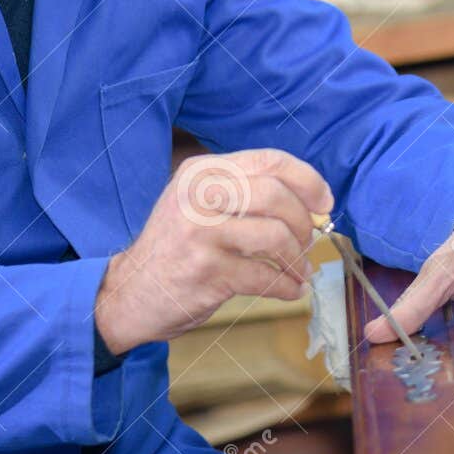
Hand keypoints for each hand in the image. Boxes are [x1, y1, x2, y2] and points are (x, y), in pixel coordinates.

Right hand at [95, 149, 332, 354]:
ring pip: (274, 235)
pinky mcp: (206, 272)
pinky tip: (288, 290)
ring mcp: (201, 234)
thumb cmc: (176, 248)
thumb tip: (309, 201)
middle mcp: (199, 196)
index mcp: (203, 171)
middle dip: (302, 223)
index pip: (270, 161)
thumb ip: (243, 192)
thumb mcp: (198, 203)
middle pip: (276, 195)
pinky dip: (287, 286)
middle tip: (307, 243)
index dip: (308, 180)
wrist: (129, 292)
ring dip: (297, 258)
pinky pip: (265, 277)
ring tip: (297, 270)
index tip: (324, 203)